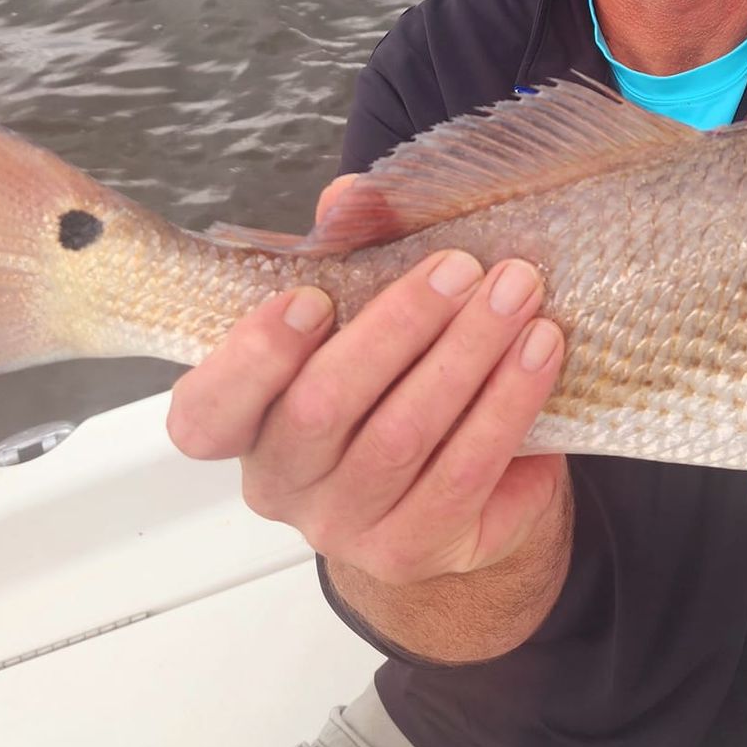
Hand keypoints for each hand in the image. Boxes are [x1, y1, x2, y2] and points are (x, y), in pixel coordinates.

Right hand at [165, 176, 568, 586]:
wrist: (461, 487)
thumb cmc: (395, 383)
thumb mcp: (363, 313)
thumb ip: (347, 252)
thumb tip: (351, 196)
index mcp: (245, 425)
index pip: (207, 413)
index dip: (253, 357)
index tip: (312, 298)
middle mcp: (282, 484)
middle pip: (321, 410)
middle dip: (397, 327)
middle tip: (460, 267)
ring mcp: (345, 527)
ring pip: (403, 437)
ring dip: (467, 354)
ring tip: (517, 292)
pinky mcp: (414, 549)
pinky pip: (465, 471)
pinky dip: (507, 402)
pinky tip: (539, 349)